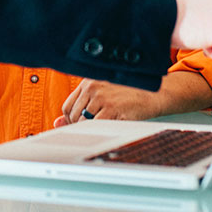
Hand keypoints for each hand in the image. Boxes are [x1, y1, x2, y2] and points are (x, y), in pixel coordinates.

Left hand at [55, 79, 173, 126]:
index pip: (68, 105)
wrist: (155, 93)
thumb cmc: (129, 94)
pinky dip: (100, 130)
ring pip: (83, 123)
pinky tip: (111, 127)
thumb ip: (81, 106)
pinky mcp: (112, 108)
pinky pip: (96, 126)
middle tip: (95, 129)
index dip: (72, 119)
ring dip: (91, 129)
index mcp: (89, 81)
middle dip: (80, 126)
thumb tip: (57, 122)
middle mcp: (93, 87)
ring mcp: (102, 97)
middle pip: (73, 115)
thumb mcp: (103, 94)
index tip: (80, 125)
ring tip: (105, 126)